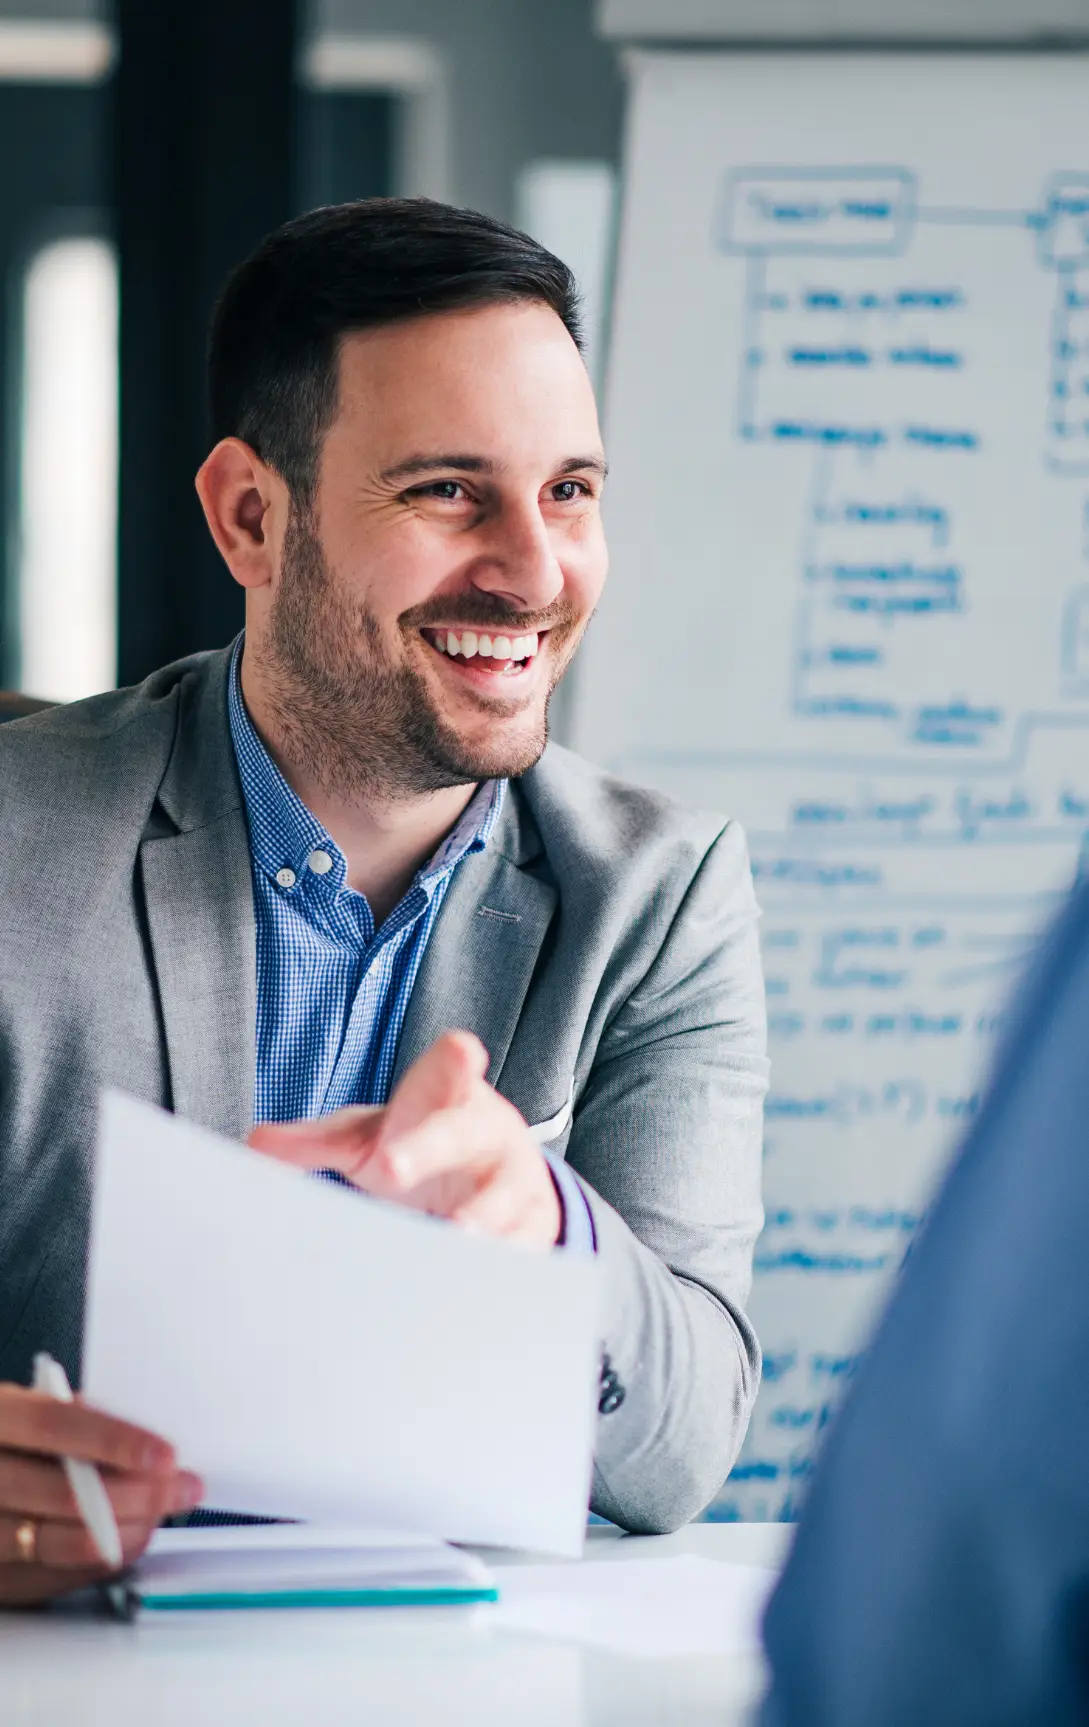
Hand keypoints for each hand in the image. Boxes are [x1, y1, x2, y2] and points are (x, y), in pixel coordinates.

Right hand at [0, 1383, 201, 1606]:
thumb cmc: (10, 1438)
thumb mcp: (32, 1409)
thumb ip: (79, 1418)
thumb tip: (145, 1441)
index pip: (53, 1425)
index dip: (112, 1440)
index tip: (164, 1456)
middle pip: (64, 1494)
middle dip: (137, 1495)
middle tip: (181, 1489)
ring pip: (58, 1543)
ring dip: (124, 1532)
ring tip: (158, 1517)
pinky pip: (49, 1577)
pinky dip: (97, 1562)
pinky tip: (124, 1541)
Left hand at [249, 1031, 561, 1248]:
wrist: (494, 1174)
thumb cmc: (420, 1142)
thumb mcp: (370, 1136)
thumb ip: (317, 1141)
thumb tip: (254, 1144)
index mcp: (447, 1095)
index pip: (451, 1068)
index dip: (455, 1060)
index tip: (460, 1051)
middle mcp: (485, 1130)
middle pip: (459, 1133)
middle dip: (428, 1148)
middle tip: (389, 1167)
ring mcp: (512, 1177)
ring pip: (500, 1196)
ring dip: (478, 1217)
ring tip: (453, 1236)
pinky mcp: (530, 1224)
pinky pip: (520, 1244)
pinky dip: (502, 1263)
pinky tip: (478, 1283)